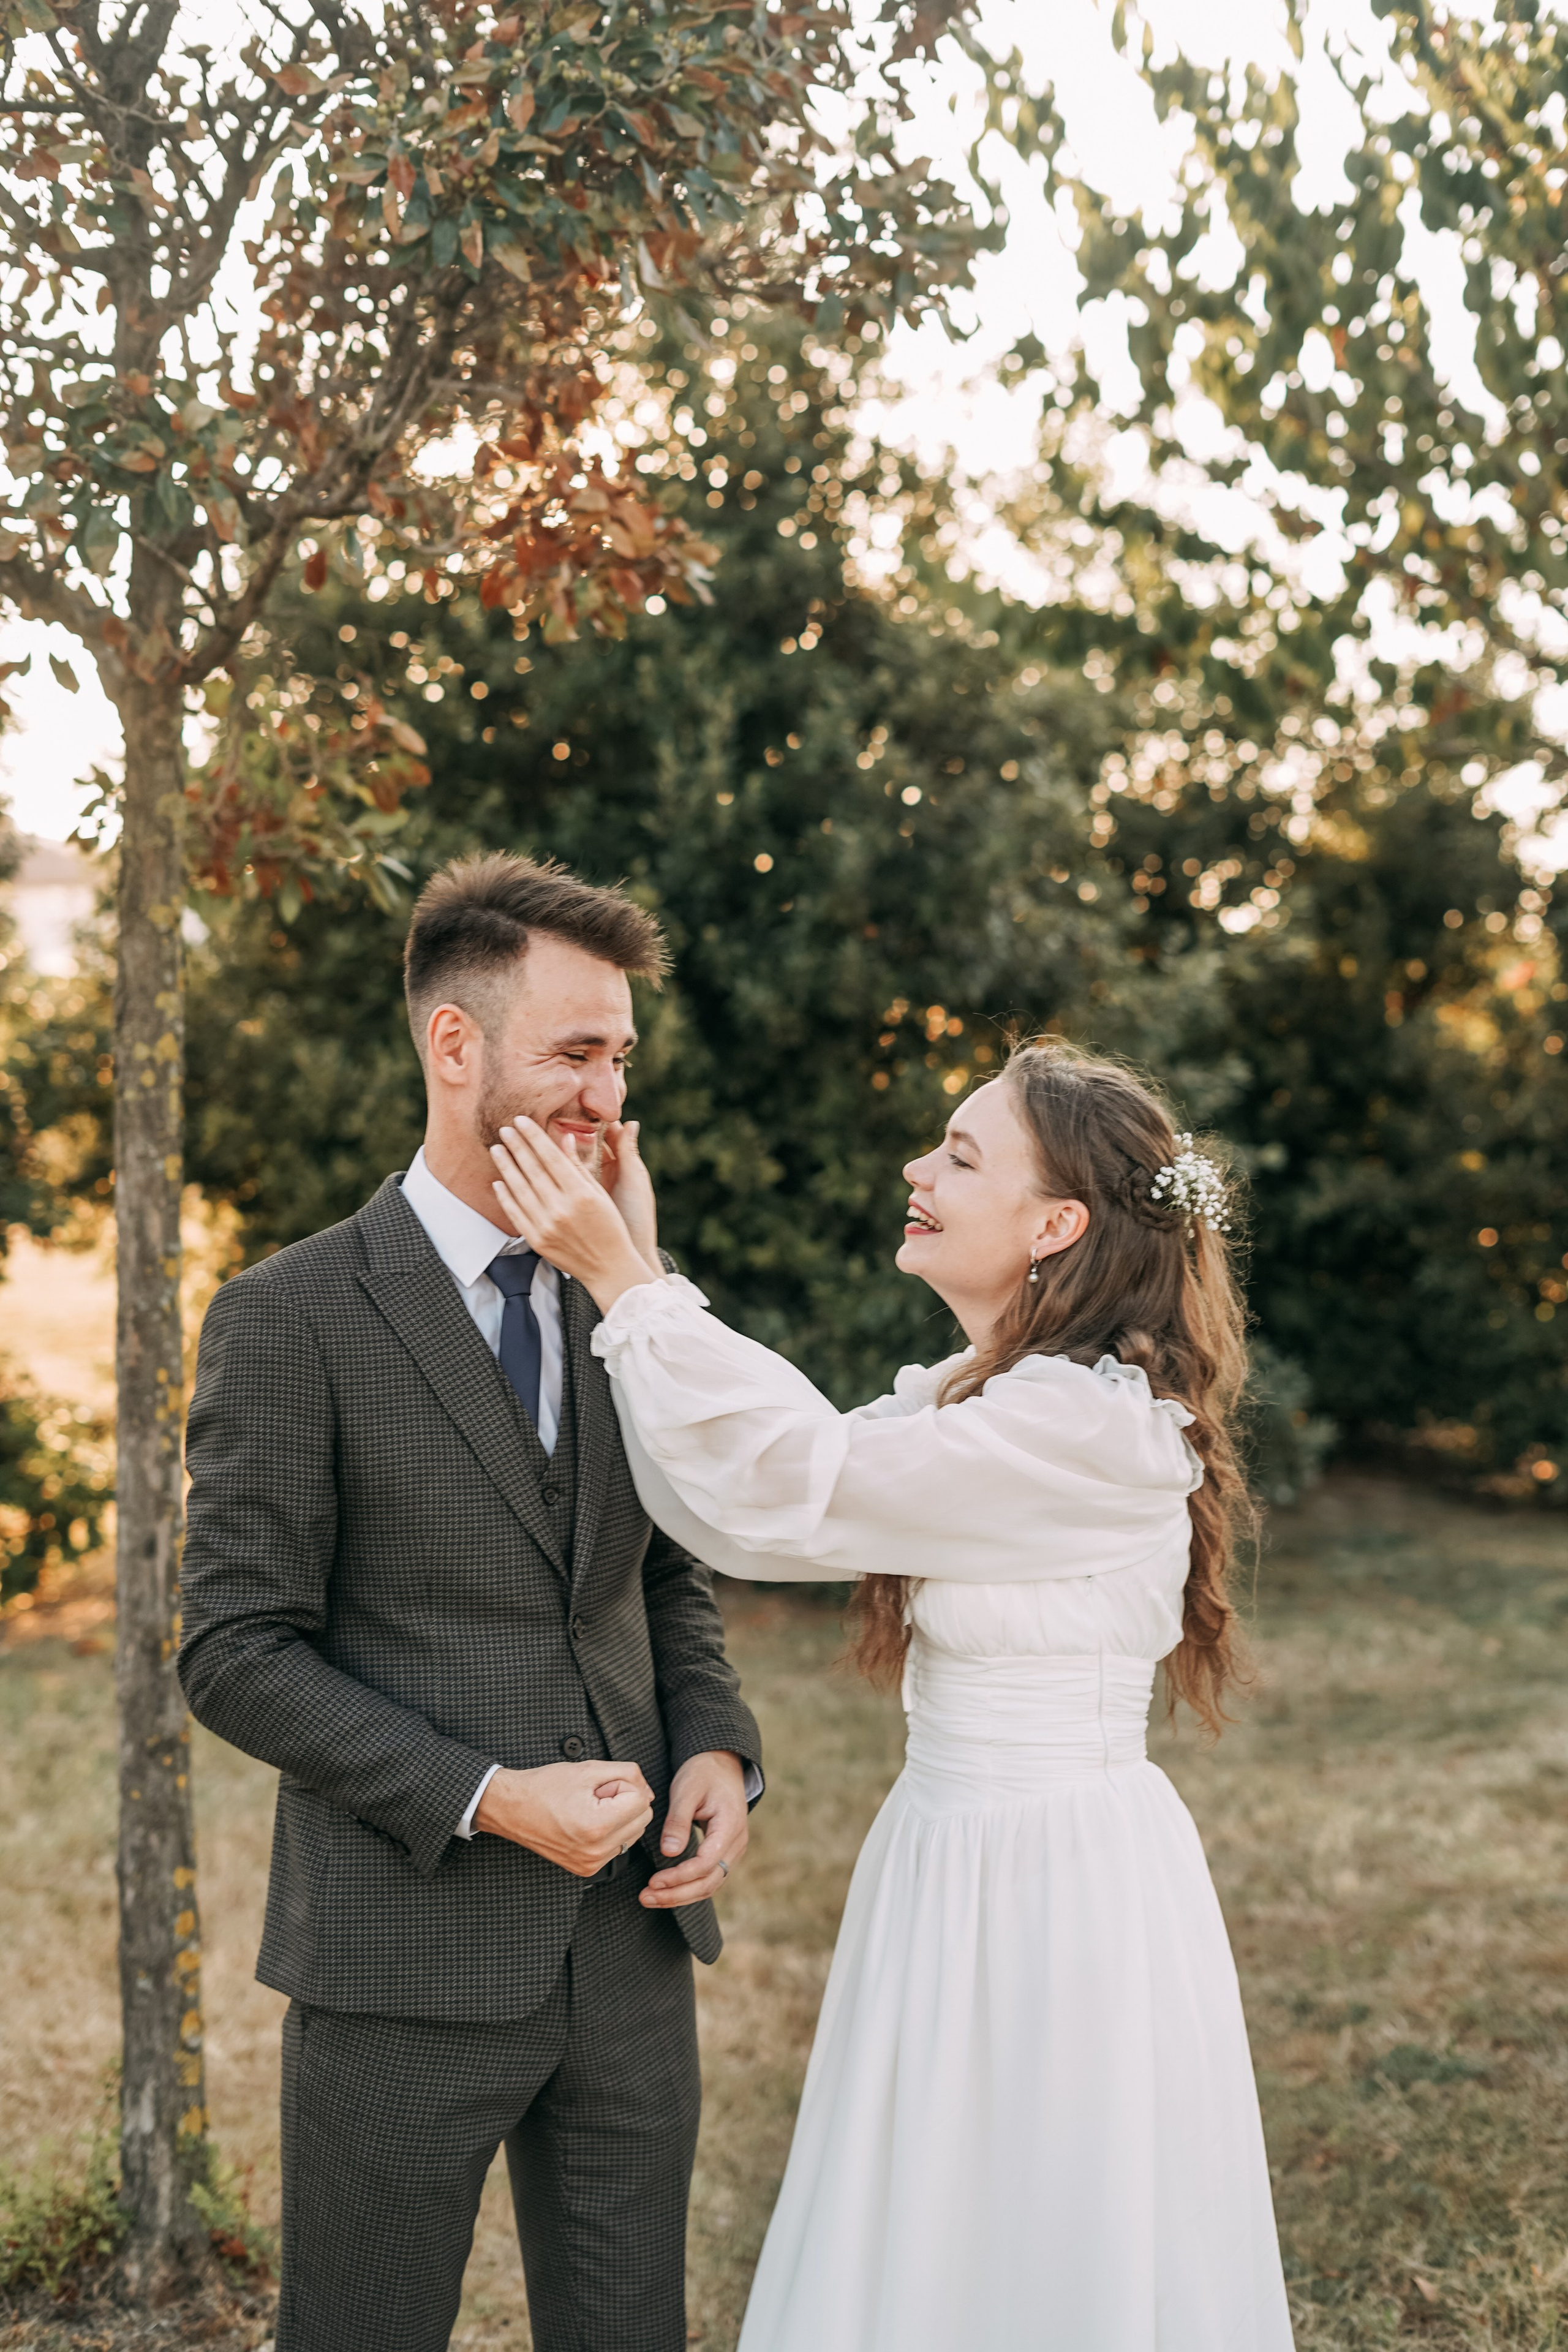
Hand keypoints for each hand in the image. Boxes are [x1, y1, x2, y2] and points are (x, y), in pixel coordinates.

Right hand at [474, 1759, 653, 1876]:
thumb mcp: (589, 1768)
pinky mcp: (586, 1869)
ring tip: (589, 1808)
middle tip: (595, 1795)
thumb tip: (648, 1791)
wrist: (512, 1808)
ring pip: (632, 1834)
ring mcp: (591, 1863)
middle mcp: (596, 1851)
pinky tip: (586, 1822)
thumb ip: (628, 1774)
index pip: (641, 1801)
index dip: (623, 1785)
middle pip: (642, 1819)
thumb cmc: (544, 1787)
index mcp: (598, 1826)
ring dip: (619, 1817)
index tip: (600, 1785)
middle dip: (625, 1801)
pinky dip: (610, 1832)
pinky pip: (616, 1847)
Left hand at [490, 1117, 657, 1311]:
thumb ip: (580, 1167)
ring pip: (519, 1189)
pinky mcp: (537, 1240)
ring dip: (506, 1167)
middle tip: (505, 1129)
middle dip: (517, 1146)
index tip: (521, 1121)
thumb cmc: (610, 1227)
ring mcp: (546, 1226)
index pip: (550, 1157)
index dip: (534, 1136)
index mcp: (580, 1194)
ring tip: (497, 1149)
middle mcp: (561, 1208)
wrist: (609, 1267)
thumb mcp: (600, 1194)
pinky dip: (505, 1197)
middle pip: (532, 1169)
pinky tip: (498, 1181)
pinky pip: (515, 1214)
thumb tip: (565, 1139)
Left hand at [640, 1750, 748, 1911]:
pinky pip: (709, 1878)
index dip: (679, 1876)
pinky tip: (666, 1891)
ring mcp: (733, 1850)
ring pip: (710, 1885)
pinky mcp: (723, 1853)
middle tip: (645, 1897)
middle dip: (676, 1894)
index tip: (654, 1881)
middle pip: (709, 1881)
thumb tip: (669, 1852)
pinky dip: (687, 1888)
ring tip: (650, 1898)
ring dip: (680, 1896)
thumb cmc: (702, 1773)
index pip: (706, 1863)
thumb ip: (678, 1821)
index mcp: (730, 1826)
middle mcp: (736, 1843)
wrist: (721, 1765)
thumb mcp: (687, 1789)